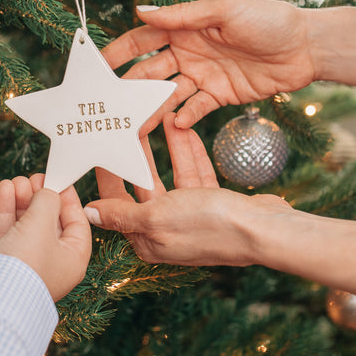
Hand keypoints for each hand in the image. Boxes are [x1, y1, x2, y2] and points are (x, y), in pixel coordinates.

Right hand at [0, 173, 91, 300]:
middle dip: (40, 196)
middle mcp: (53, 262)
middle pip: (50, 221)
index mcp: (74, 259)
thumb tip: (46, 191)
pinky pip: (9, 230)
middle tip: (33, 177)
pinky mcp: (5, 261)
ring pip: (27, 223)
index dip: (68, 198)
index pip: (77, 222)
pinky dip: (7, 209)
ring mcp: (28, 262)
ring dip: (22, 199)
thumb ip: (48, 200)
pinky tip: (4, 188)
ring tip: (15, 181)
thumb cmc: (27, 262)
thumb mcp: (43, 223)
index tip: (58, 178)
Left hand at [84, 112, 290, 265]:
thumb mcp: (157, 218)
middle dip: (136, 153)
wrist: (266, 231)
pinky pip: (195, 173)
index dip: (107, 174)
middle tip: (125, 124)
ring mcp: (190, 216)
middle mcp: (166, 229)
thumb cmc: (209, 226)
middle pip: (143, 184)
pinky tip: (183, 129)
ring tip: (158, 116)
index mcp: (147, 239)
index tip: (99, 146)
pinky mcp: (213, 203)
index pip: (116, 203)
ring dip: (165, 146)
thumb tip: (89, 214)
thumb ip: (122, 214)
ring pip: (171, 174)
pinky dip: (189, 152)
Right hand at [103, 0, 314, 129]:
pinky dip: (185, 116)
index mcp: (185, 28)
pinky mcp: (220, 95)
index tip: (96, 66)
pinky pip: (196, 108)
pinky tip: (176, 124)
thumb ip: (182, 16)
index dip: (118, 52)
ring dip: (151, 109)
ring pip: (169, 95)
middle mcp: (188, 52)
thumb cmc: (268, 19)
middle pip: (150, 72)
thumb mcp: (223, 10)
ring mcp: (203, 75)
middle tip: (109, 105)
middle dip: (129, 88)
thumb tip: (140, 12)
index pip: (143, 41)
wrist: (306, 47)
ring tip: (134, 125)